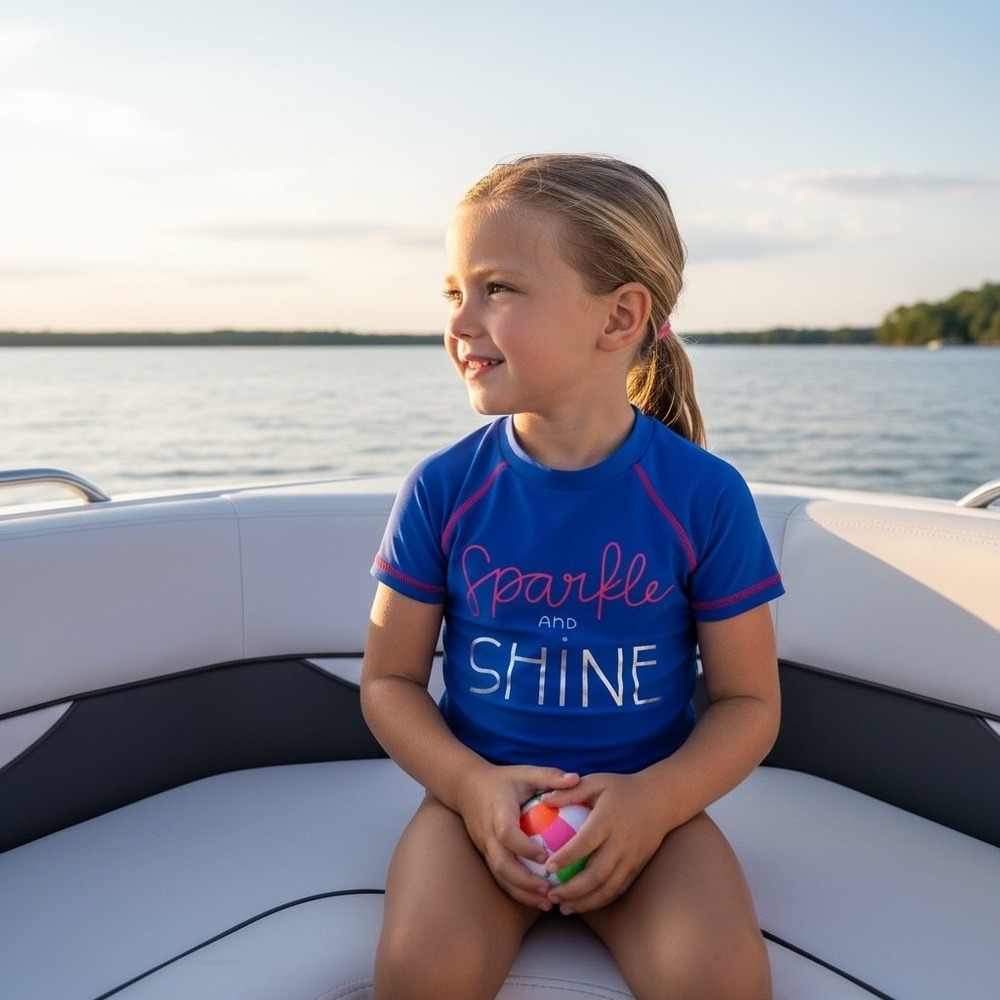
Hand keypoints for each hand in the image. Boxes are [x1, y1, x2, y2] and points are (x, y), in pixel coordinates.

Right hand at [454, 764, 580, 908]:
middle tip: (549, 889)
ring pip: (499, 876)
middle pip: (500, 863)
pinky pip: (500, 877)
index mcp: (498, 812)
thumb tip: (576, 779)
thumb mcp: (525, 773)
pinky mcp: (486, 856)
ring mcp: (485, 847)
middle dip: (523, 881)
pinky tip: (539, 899)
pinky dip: (517, 891)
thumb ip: (549, 776)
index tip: (545, 857)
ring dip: (522, 892)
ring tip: (548, 902)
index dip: (524, 847)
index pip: (506, 833)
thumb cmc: (504, 780)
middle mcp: (488, 833)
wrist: (467, 788)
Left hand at [539, 772, 669, 913]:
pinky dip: (599, 900)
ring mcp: (631, 858)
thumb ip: (570, 791)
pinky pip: (618, 889)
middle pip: (596, 874)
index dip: (566, 857)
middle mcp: (621, 843)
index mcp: (608, 820)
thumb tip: (543, 800)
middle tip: (550, 894)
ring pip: (607, 888)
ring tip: (562, 908)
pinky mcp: (637, 868)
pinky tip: (582, 904)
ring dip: (584, 902)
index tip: (547, 867)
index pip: (585, 842)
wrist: (660, 800)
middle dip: (571, 890)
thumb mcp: (596, 781)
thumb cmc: (622, 789)